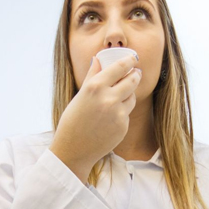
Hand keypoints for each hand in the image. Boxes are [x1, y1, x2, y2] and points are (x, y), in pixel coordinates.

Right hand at [50, 54, 141, 181]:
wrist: (74, 149)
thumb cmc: (72, 121)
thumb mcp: (80, 95)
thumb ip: (92, 76)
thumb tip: (97, 59)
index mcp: (95, 87)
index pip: (120, 67)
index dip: (130, 60)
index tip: (133, 58)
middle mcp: (109, 98)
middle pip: (132, 80)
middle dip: (135, 75)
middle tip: (135, 73)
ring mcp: (118, 114)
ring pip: (132, 97)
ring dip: (128, 94)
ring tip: (117, 98)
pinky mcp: (124, 126)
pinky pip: (127, 113)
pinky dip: (122, 112)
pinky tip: (109, 118)